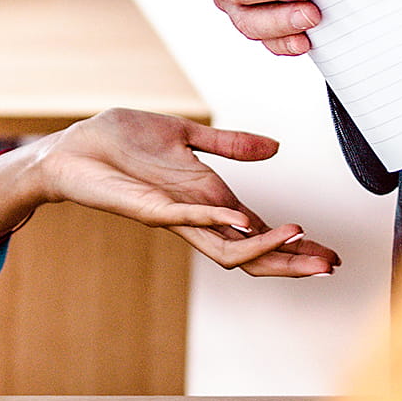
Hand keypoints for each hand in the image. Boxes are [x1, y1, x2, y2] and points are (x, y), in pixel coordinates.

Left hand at [23, 110, 339, 276]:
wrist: (71, 145)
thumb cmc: (119, 141)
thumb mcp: (185, 135)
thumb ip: (229, 144)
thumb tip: (275, 148)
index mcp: (207, 201)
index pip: (259, 233)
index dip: (294, 246)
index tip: (330, 254)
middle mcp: (194, 216)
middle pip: (251, 253)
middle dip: (290, 261)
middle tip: (328, 265)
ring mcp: (172, 216)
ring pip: (224, 248)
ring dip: (263, 245)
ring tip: (297, 237)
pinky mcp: (146, 208)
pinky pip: (185, 218)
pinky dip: (215, 219)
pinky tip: (242, 217)